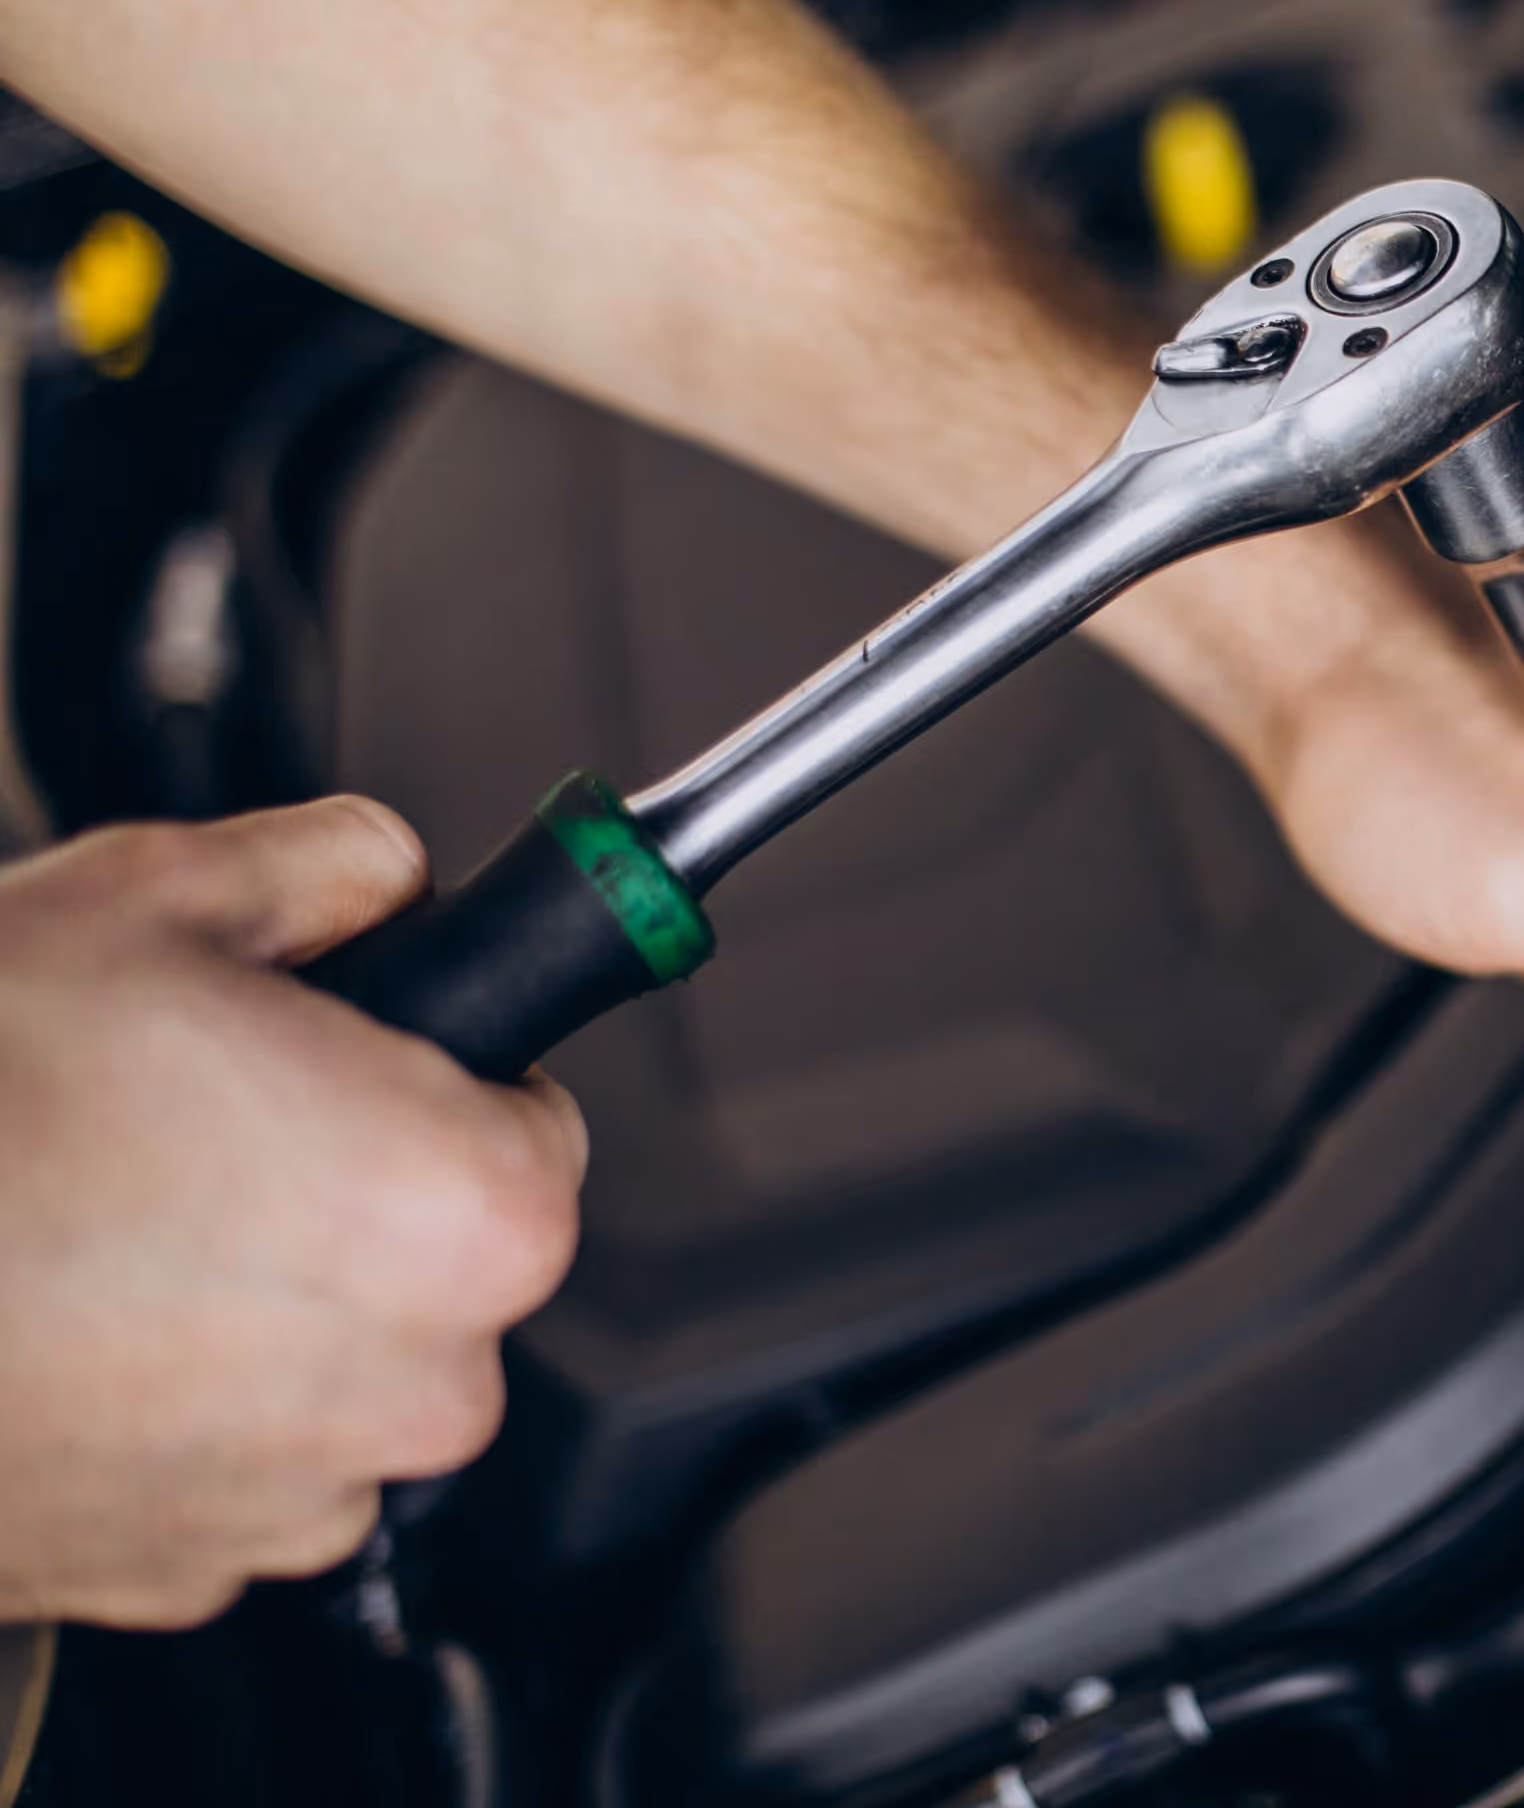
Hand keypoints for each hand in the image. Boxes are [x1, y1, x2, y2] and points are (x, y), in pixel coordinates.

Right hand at [0, 799, 585, 1629]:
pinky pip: (235, 1461)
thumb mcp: (156, 895)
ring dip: (258, 1299)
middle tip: (202, 1122)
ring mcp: (307, 1497)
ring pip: (335, 1363)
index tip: (360, 1057)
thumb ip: (332, 864)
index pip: (535, 1117)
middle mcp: (427, 1380)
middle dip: (345, 1184)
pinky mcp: (192, 1574)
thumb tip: (383, 875)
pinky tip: (73, 1319)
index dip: (438, 1068)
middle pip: (442, 1255)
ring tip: (111, 1217)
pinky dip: (175, 1398)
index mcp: (471, 1210)